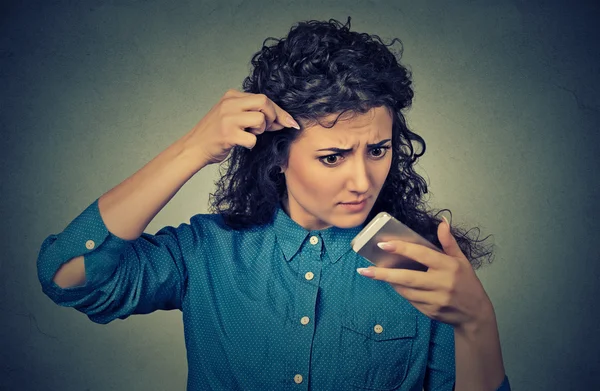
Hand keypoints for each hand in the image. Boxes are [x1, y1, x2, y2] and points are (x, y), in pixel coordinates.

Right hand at [181, 89, 299, 165]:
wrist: (194, 148)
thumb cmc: (216, 134)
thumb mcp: (231, 115)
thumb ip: (252, 113)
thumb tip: (281, 119)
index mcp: (231, 96)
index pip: (263, 98)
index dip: (279, 111)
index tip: (290, 122)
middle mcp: (229, 104)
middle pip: (264, 102)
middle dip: (274, 117)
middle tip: (272, 128)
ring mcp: (227, 118)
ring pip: (260, 119)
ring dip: (261, 131)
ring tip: (249, 134)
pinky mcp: (227, 134)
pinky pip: (252, 138)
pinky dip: (251, 144)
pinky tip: (242, 143)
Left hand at [357, 218, 492, 328]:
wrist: (474, 314)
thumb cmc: (466, 282)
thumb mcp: (461, 260)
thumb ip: (448, 242)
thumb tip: (442, 222)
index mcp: (449, 267)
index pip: (422, 255)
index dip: (402, 249)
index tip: (382, 245)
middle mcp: (442, 283)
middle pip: (408, 277)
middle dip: (384, 274)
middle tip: (364, 270)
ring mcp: (436, 300)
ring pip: (406, 290)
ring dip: (390, 282)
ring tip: (374, 274)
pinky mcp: (430, 311)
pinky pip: (410, 300)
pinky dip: (401, 291)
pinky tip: (394, 284)